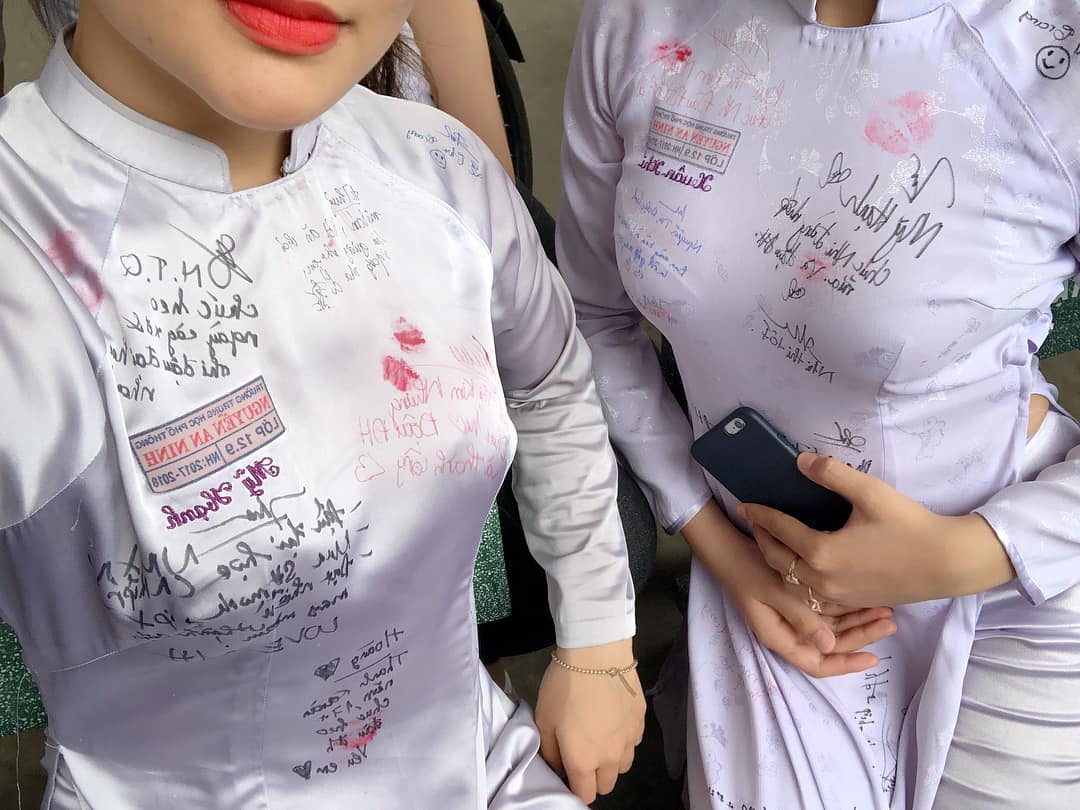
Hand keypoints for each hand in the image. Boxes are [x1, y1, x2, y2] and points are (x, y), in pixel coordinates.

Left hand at [534, 638, 644, 803]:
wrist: (596, 653)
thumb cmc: (564, 686)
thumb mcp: (543, 718)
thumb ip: (549, 751)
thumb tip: (558, 766)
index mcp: (584, 761)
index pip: (585, 794)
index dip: (575, 787)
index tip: (568, 771)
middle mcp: (611, 757)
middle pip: (607, 785)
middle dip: (594, 777)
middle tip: (582, 754)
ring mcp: (630, 740)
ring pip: (623, 766)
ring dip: (611, 761)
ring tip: (599, 737)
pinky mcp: (641, 722)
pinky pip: (633, 743)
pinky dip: (623, 740)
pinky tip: (612, 720)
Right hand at [683, 502, 896, 677]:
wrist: (728, 546)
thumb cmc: (746, 569)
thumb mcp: (771, 591)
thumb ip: (799, 617)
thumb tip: (828, 645)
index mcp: (780, 637)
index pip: (817, 664)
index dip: (845, 665)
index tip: (873, 658)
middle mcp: (791, 630)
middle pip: (831, 645)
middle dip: (861, 636)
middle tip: (890, 622)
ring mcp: (795, 615)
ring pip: (834, 627)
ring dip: (859, 619)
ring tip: (886, 609)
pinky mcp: (798, 599)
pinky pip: (828, 610)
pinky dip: (848, 605)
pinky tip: (868, 595)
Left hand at [743, 453, 1015, 606]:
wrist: (947, 563)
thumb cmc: (909, 525)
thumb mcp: (870, 492)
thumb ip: (832, 474)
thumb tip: (800, 460)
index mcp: (821, 552)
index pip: (780, 531)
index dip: (761, 516)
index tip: (746, 504)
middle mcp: (822, 580)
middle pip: (778, 561)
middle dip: (762, 540)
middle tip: (755, 523)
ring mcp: (837, 596)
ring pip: (793, 583)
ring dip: (778, 563)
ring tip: (774, 543)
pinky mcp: (851, 602)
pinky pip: (812, 595)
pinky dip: (798, 580)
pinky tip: (802, 566)